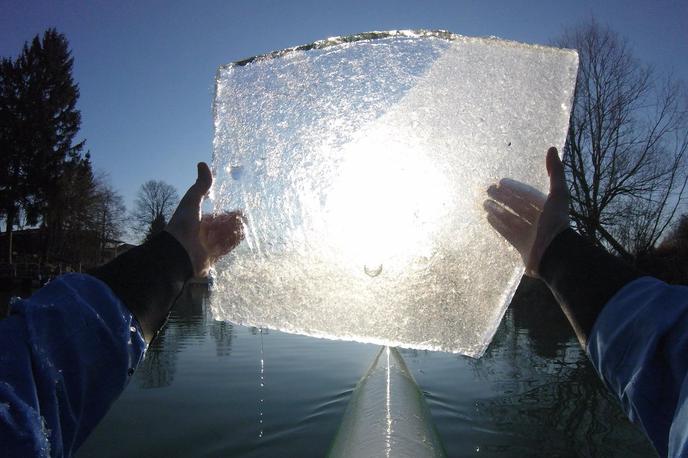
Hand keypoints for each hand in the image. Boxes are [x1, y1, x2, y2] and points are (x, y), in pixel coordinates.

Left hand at [165, 162, 243, 276]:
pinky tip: (243, 235)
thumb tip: (203, 163)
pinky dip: (235, 241)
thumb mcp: (192, 201)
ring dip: (236, 230)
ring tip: (247, 224)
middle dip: (234, 221)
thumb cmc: (183, 224)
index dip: (227, 213)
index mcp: (198, 221)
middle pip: (224, 226)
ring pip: (227, 236)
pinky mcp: (214, 257)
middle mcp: (204, 233)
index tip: (239, 209)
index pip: (217, 216)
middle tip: (245, 216)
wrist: (178, 251)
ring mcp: (209, 245)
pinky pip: (227, 248)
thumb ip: (200, 185)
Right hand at [484, 147, 569, 276]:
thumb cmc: (556, 222)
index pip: (527, 194)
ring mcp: (529, 233)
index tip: (501, 181)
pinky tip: (488, 218)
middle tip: (488, 190)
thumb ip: (555, 172)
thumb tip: (551, 148)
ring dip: (497, 209)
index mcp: (547, 208)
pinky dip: (497, 224)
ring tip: (484, 203)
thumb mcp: (558, 194)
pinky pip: (507, 232)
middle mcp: (538, 219)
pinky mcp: (521, 245)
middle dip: (503, 197)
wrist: (554, 253)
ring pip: (510, 218)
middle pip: (517, 205)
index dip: (515, 187)